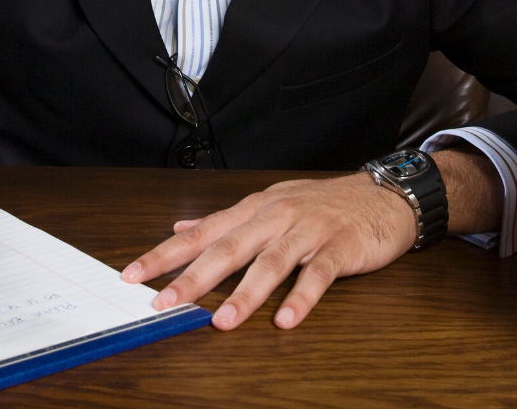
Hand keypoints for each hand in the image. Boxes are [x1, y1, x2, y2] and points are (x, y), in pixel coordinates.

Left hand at [122, 172, 414, 330]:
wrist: (382, 194)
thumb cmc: (321, 203)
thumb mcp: (269, 204)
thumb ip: (226, 220)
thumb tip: (182, 226)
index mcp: (254, 209)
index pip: (202, 233)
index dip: (166, 253)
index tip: (134, 274)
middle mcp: (275, 217)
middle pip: (229, 248)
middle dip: (194, 277)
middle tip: (165, 301)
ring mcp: (308, 230)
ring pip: (271, 263)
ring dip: (245, 294)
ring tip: (221, 321)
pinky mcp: (340, 246)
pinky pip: (319, 273)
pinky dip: (303, 297)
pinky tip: (286, 319)